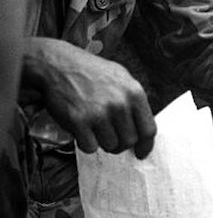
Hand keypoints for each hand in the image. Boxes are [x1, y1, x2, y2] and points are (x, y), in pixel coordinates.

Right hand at [22, 38, 155, 157]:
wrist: (58, 65)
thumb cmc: (91, 72)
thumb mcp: (122, 78)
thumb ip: (134, 101)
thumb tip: (142, 127)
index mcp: (134, 93)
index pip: (148, 129)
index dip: (145, 145)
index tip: (140, 152)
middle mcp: (119, 104)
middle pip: (129, 141)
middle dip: (121, 144)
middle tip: (111, 137)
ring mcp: (99, 113)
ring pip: (110, 146)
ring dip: (103, 142)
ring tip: (95, 128)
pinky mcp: (79, 121)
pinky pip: (90, 147)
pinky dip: (86, 143)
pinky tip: (83, 130)